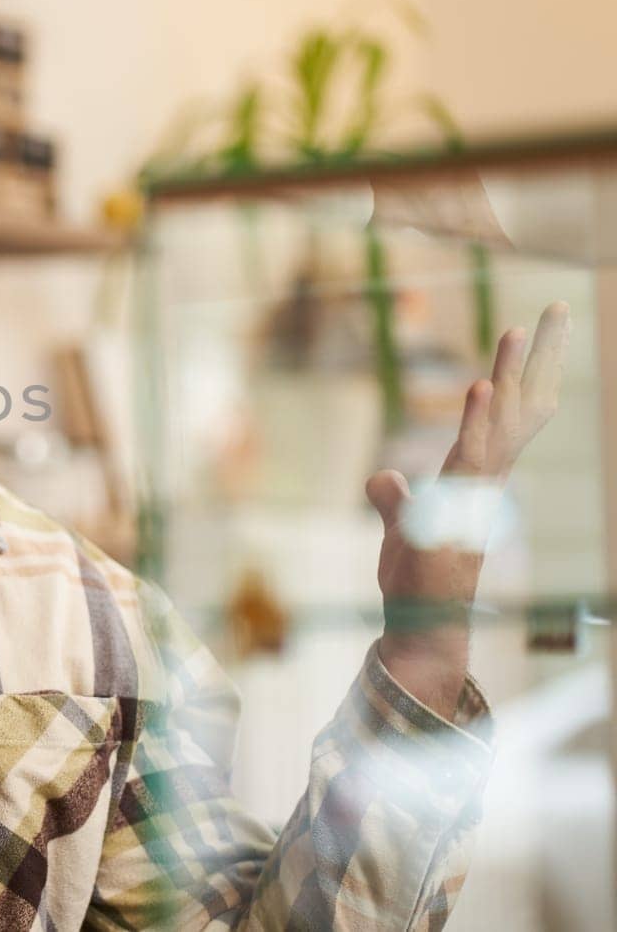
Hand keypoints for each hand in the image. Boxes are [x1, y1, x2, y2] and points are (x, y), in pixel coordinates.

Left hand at [364, 301, 569, 718]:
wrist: (422, 625)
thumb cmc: (416, 581)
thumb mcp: (399, 526)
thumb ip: (394, 497)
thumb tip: (384, 475)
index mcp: (476, 478)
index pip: (507, 417)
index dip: (521, 376)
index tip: (531, 335)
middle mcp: (485, 481)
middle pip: (518, 409)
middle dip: (536, 360)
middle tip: (552, 309)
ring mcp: (476, 495)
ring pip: (501, 426)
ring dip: (508, 377)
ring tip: (515, 331)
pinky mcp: (460, 510)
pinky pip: (473, 457)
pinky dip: (478, 422)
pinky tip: (481, 388)